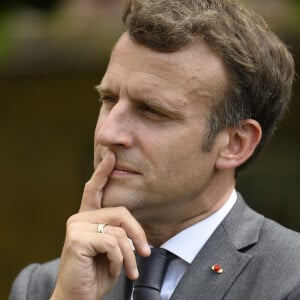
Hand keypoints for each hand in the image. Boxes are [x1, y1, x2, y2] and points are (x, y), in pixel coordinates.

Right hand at [51, 151, 149, 299]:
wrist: (79, 297)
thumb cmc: (98, 272)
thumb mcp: (112, 248)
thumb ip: (117, 231)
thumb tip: (133, 228)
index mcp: (87, 217)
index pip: (95, 189)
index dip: (103, 171)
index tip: (111, 155)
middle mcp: (79, 218)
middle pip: (121, 212)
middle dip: (138, 234)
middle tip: (145, 253)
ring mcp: (76, 226)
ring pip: (119, 231)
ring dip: (129, 255)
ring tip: (127, 269)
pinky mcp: (77, 239)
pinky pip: (113, 243)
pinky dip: (120, 261)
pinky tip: (113, 270)